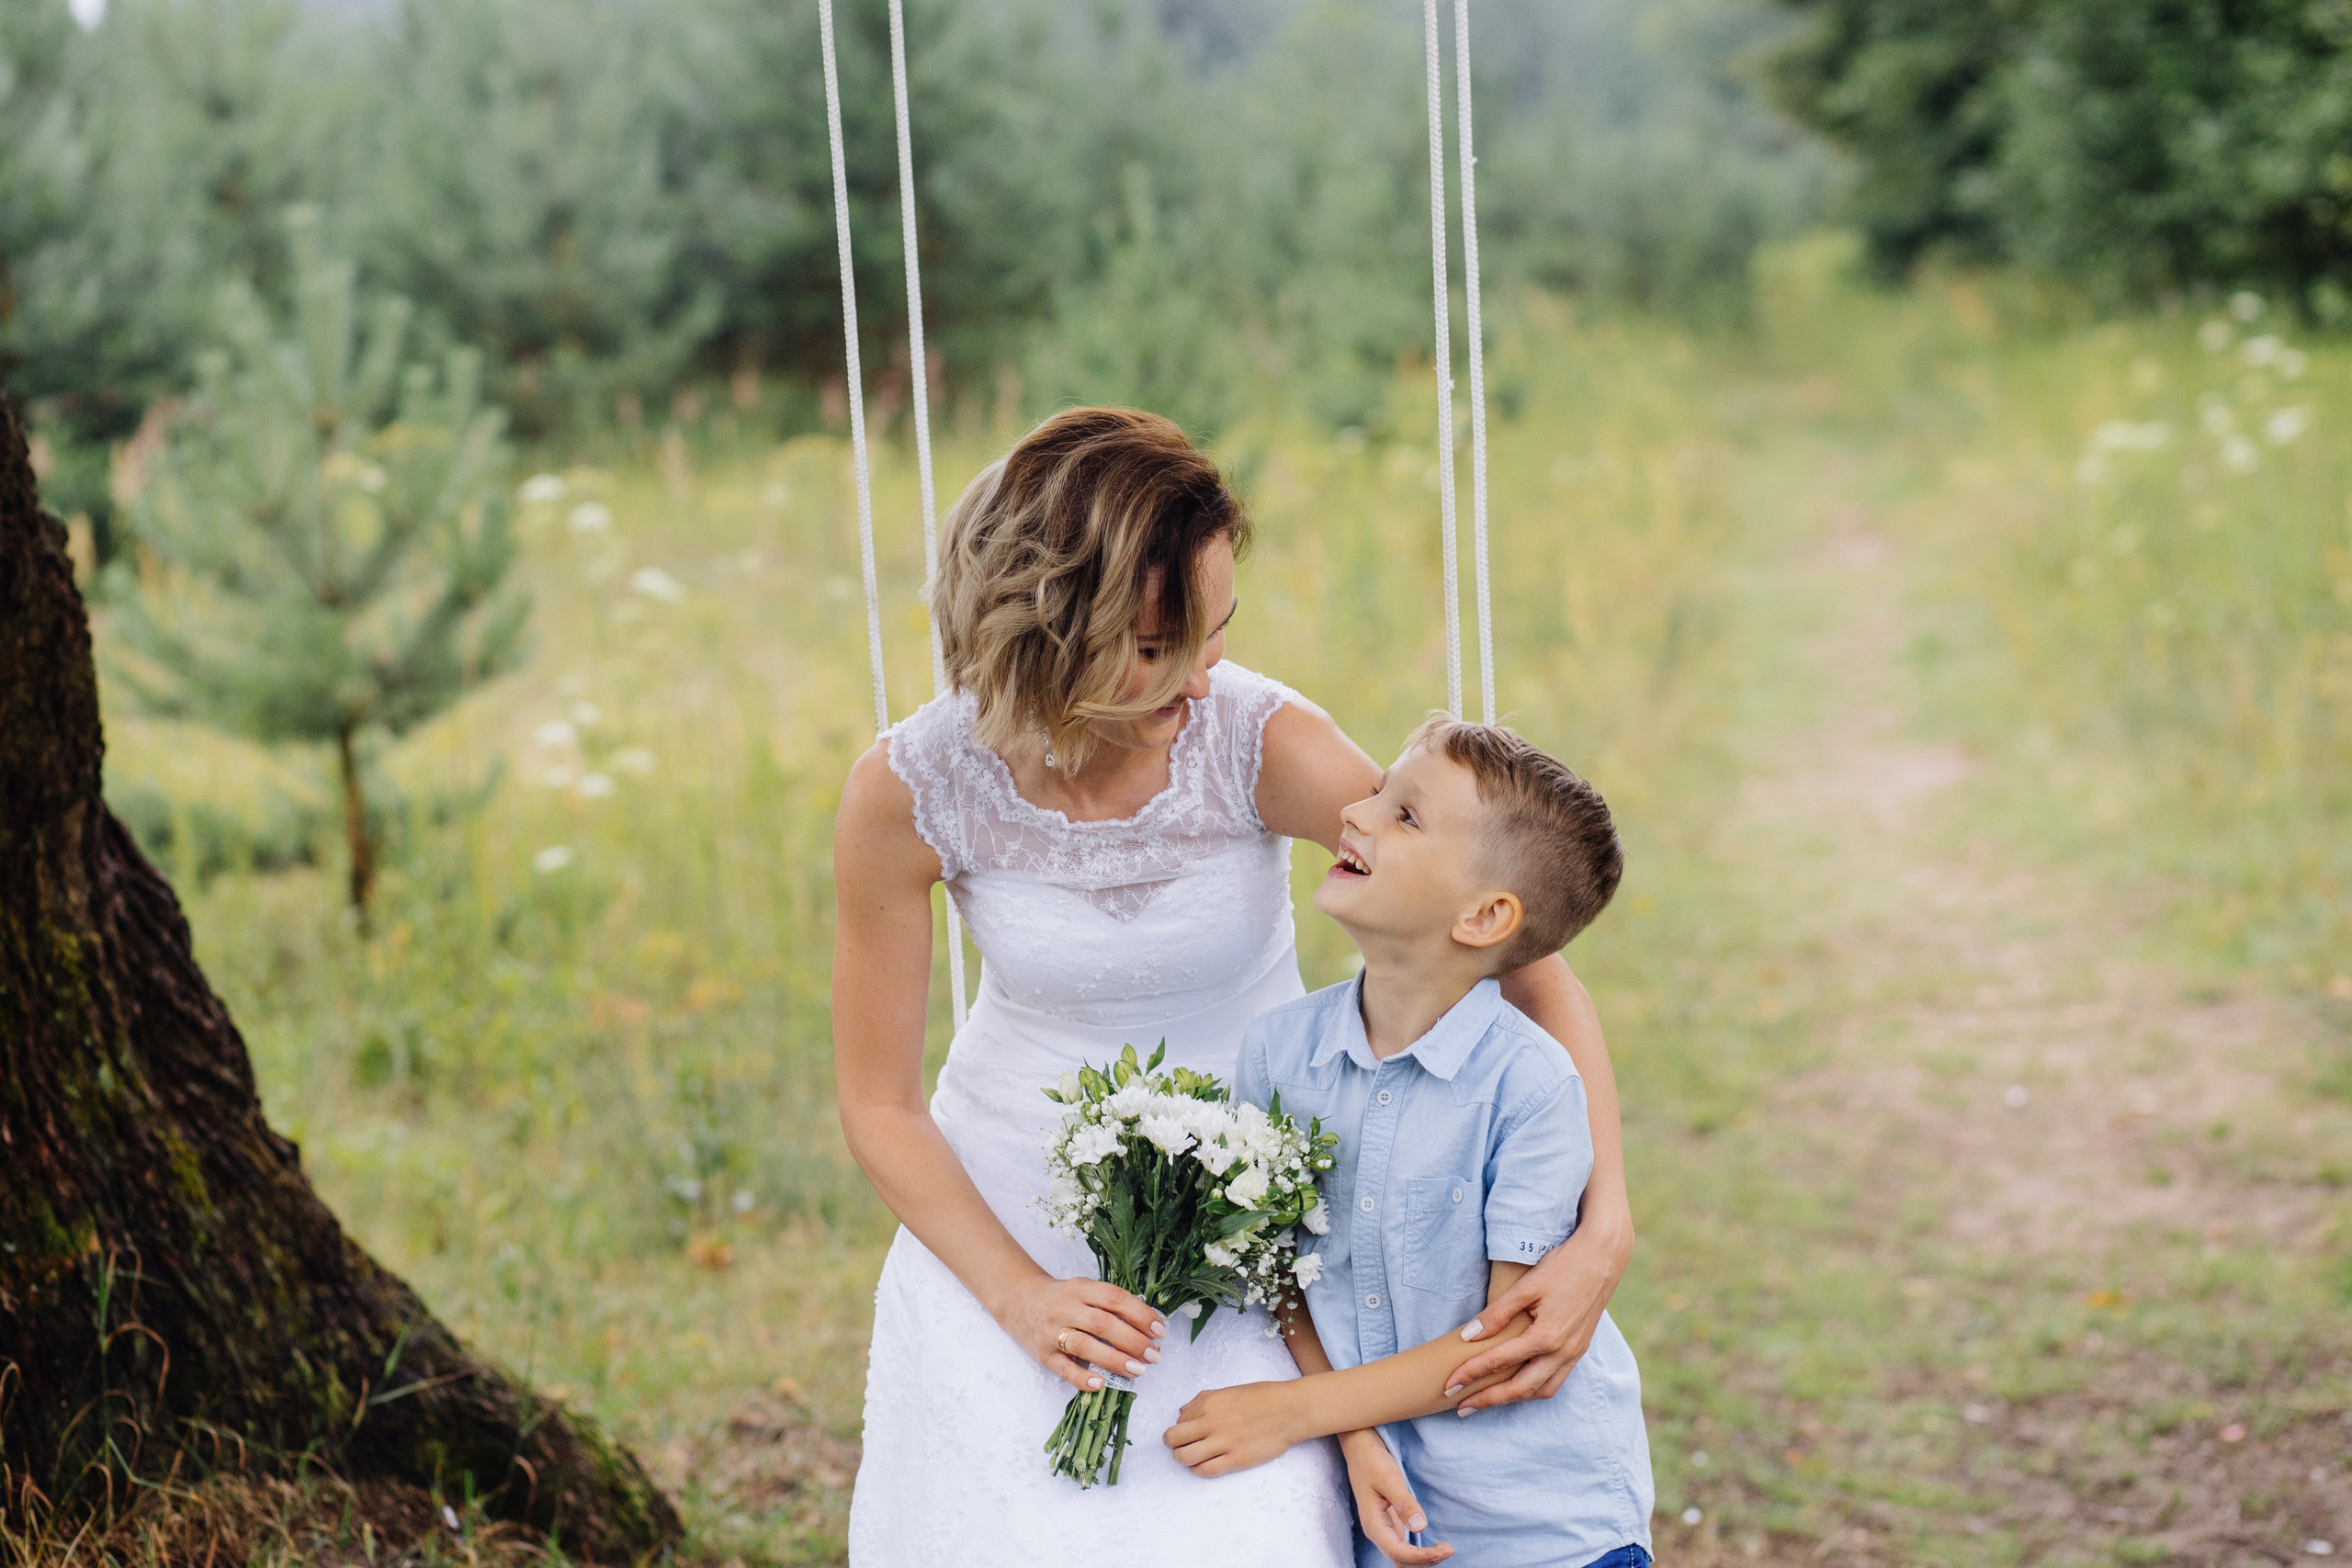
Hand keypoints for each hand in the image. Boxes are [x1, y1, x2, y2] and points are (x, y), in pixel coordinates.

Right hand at [993, 1274, 1165, 1394]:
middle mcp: (1066, 1308)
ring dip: (1115, 1360)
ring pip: (1085, 1345)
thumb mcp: (1084, 1290)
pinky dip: (1082, 1378)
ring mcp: (1052, 1331)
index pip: (1115, 1298)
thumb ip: (1109, 1304)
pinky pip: (1064, 1368)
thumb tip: (1148, 1327)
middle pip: (1103, 1323)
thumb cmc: (1062, 1298)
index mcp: (1080, 1288)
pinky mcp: (1043, 1354)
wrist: (1019, 1300)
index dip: (1140, 1314)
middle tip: (1154, 1355)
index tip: (1160, 1330)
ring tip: (1138, 1370)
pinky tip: (1100, 1385)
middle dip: (1133, 1341)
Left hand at [1163, 1381, 1308, 1475]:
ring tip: (1191, 1457)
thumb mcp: (1228, 1391)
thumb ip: (1202, 1400)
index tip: (1187, 1431)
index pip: (1178, 1420)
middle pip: (1173, 1439)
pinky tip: (1205, 1464)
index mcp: (1209, 1403)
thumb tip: (1182, 1412)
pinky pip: (1205, 1470)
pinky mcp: (1236, 1460)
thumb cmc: (1262, 1397)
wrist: (1290, 1410)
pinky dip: (1199, 1470)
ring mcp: (1224, 1442)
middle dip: (1173, 1444)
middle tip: (1181, 1445)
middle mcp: (1212, 1422)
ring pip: (1185, 1457)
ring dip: (1183, 1458)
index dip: (1180, 1427)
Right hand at [1341, 1430, 1450, 1563]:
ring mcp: (1382, 1528)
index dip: (1421, 1557)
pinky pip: (1403, 1546)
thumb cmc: (1373, 1462)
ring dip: (1422, 1559)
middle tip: (1449, 1549)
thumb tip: (1421, 1527)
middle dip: (1424, 1561)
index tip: (1443, 1551)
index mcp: (1373, 1524)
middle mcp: (1376, 1531)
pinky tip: (1433, 1545)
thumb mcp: (1390, 1479)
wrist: (1360, 1449)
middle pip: (1400, 1560)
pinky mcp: (1389, 1523)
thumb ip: (1404, 1503)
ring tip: (1445, 1549)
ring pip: (1401, 1556)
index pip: (1398, 1552)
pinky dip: (1418, 1551)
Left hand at [1446, 1219, 1628, 1411]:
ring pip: (1541, 1390)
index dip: (1470, 1374)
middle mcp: (1562, 1352)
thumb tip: (1468, 1336)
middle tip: (1461, 1406)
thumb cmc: (1564, 1266)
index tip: (1448, 1384)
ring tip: (1487, 1400)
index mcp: (1546, 1337)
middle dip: (1488, 1400)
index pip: (1499, 1362)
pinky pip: (1556, 1381)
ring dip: (1512, 1399)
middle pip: (1519, 1389)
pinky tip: (1519, 1385)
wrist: (1604, 1256)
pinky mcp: (1580, 1349)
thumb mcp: (1526, 1286)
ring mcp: (1574, 1353)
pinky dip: (1534, 1389)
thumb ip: (1497, 1314)